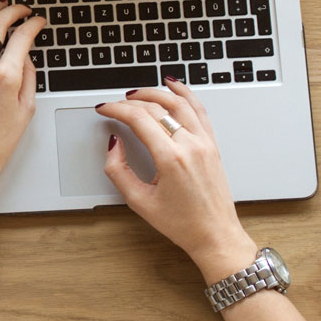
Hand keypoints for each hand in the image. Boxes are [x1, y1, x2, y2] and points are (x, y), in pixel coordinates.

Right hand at [97, 79, 256, 280]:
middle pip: (157, 108)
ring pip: (180, 102)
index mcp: (171, 159)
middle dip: (131, 101)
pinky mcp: (212, 145)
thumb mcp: (139, 202)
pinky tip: (174, 86)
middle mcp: (190, 145)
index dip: (117, 109)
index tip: (104, 109)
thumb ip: (119, 171)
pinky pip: (199, 110)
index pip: (140, 119)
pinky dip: (186, 94)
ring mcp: (205, 142)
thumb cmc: (182, 223)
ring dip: (156, 92)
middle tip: (116, 104)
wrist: (215, 234)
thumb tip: (114, 145)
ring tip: (139, 92)